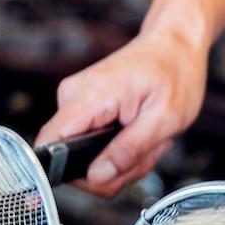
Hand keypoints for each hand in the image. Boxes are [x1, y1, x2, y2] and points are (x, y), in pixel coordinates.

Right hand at [35, 27, 208, 197]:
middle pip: (71, 162)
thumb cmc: (174, 72)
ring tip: (146, 141)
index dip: (66, 171)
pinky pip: (91, 148)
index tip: (100, 178)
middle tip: (144, 154)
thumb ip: (129, 151)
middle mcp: (74, 98)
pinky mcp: (84, 112)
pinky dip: (118, 151)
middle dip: (112, 171)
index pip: (49, 144)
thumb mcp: (164, 118)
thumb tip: (97, 176)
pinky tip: (137, 137)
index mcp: (89, 96)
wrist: (175, 47)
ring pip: (85, 160)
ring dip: (120, 162)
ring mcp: (77, 104)